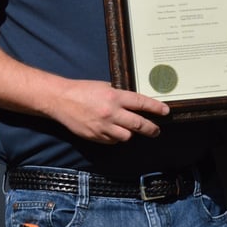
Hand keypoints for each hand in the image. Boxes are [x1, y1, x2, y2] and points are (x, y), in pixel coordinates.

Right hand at [48, 79, 167, 143]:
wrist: (61, 100)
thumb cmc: (83, 90)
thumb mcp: (104, 86)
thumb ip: (119, 94)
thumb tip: (135, 102)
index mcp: (114, 96)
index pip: (141, 103)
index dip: (155, 108)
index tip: (165, 111)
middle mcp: (111, 112)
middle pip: (138, 124)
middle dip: (151, 128)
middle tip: (156, 130)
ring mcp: (103, 126)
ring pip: (126, 136)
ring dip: (130, 133)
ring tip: (130, 129)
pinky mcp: (96, 136)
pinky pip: (112, 140)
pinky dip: (116, 137)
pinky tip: (113, 131)